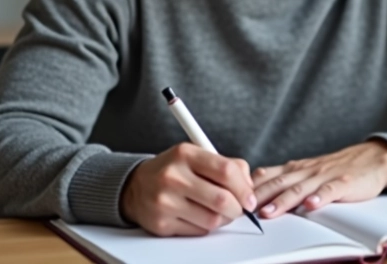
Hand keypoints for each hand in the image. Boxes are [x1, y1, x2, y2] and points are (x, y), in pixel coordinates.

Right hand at [120, 143, 256, 236]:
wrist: (135, 186)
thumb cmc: (174, 170)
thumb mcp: (196, 156)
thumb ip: (226, 166)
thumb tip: (249, 187)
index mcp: (185, 154)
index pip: (226, 171)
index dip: (245, 188)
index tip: (250, 198)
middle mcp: (173, 176)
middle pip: (222, 199)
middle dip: (237, 208)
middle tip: (239, 208)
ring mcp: (165, 201)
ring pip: (212, 220)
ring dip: (223, 219)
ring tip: (219, 212)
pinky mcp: (161, 223)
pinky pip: (198, 231)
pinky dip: (206, 227)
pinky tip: (199, 216)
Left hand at [252, 140, 386, 218]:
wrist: (371, 159)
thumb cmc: (337, 169)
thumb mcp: (307, 172)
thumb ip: (284, 181)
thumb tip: (255, 191)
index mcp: (296, 169)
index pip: (267, 177)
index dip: (249, 189)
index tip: (233, 199)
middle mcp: (306, 171)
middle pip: (279, 183)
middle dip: (259, 196)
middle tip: (243, 209)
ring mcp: (325, 177)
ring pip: (300, 189)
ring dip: (284, 200)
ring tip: (270, 212)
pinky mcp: (344, 184)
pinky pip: (330, 191)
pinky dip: (320, 198)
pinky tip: (312, 206)